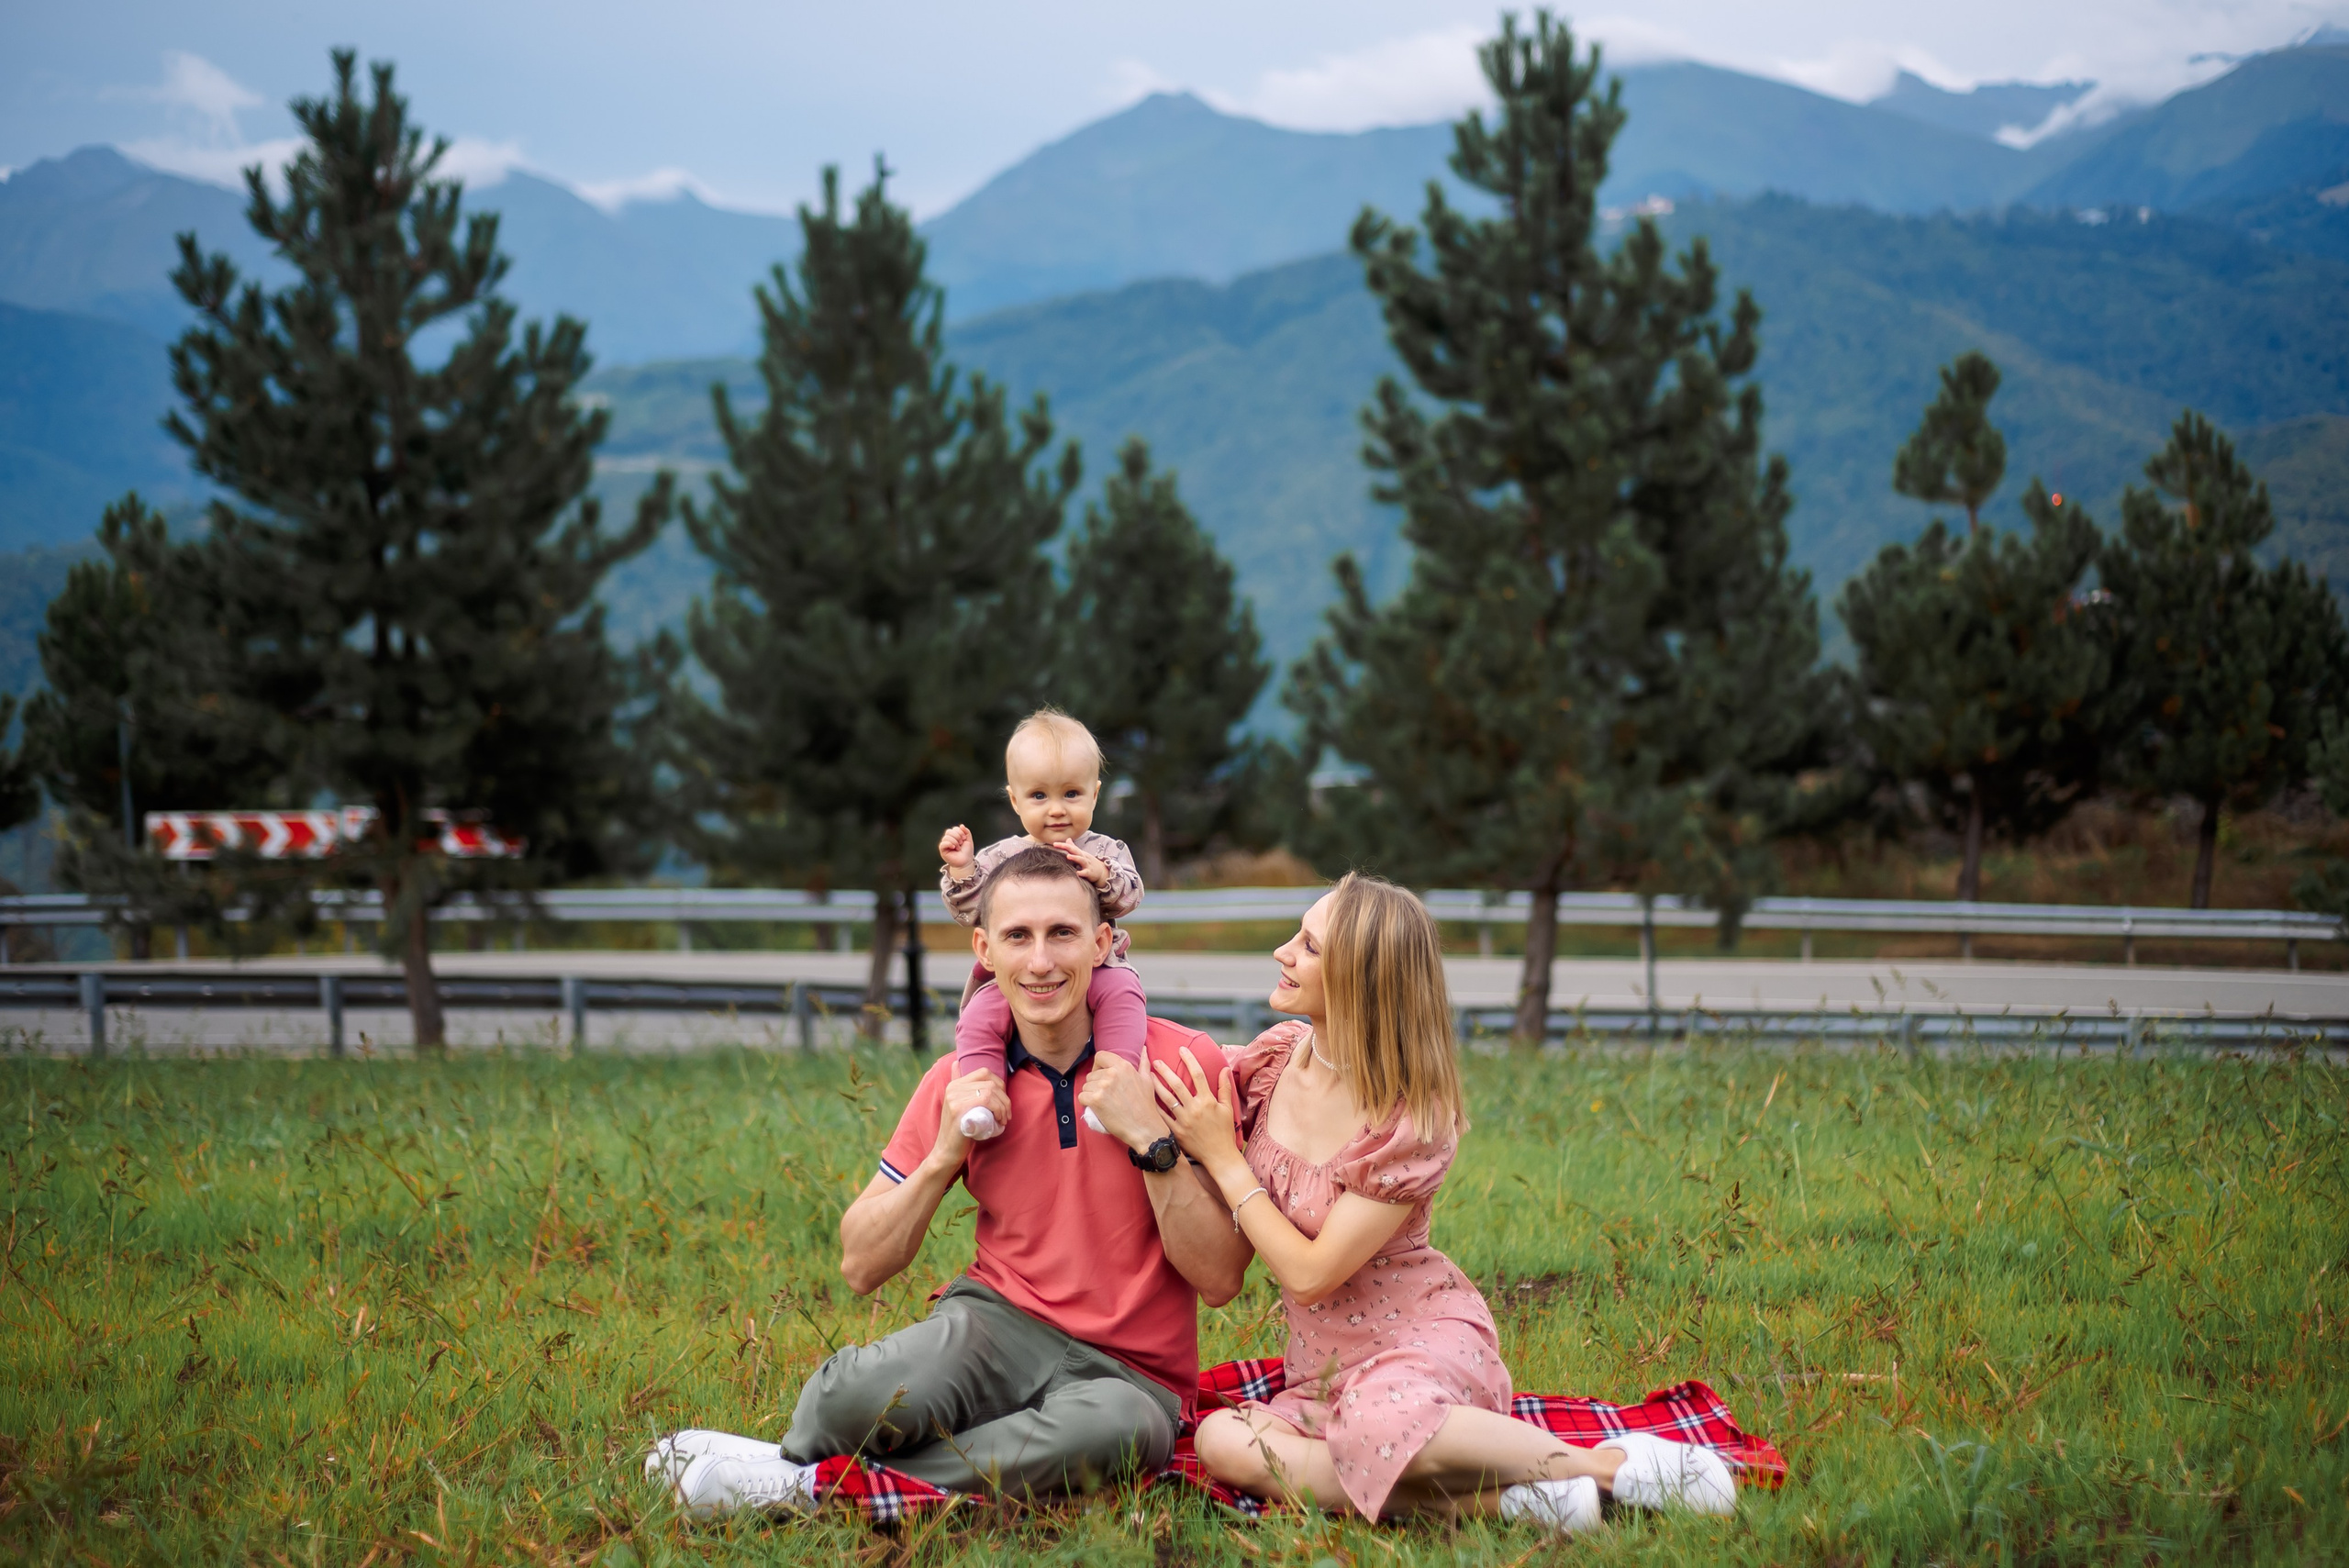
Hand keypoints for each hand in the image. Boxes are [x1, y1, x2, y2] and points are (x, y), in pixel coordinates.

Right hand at [930, 1069, 1008, 1168]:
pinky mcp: (958, 1109)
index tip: (1003, 1102)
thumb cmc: (959, 1130)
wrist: (947, 1151)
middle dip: (1004, 1098)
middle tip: (1006, 1115)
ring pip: (990, 1091)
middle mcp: (953, 1088)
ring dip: (1003, 1106)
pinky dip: (998, 1110)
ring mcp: (954, 1097)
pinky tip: (999, 1121)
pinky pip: (987, 1100)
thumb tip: (956, 1063)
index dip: (999, 1084)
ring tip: (1003, 1120)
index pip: (984, 1072)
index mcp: (954, 1084)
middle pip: (990, 1082)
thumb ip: (957, 1084)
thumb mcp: (958, 1103)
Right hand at [939, 824, 976, 874]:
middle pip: (949, 831)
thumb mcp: (968, 840)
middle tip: (961, 843)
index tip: (964, 839)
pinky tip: (953, 847)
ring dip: (954, 841)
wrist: (966, 862)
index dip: (960, 832)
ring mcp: (945, 845)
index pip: (954, 829)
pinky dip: (949, 844)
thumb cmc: (967, 852)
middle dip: (957, 836)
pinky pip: (942, 844)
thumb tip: (961, 825)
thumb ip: (966, 832)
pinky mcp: (942, 850)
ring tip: (958, 847)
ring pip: (946, 837)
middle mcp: (949, 839)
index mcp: (954, 836)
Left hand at [1054, 841, 1108, 885]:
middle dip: (1067, 847)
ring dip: (1075, 858)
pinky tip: (1077, 873)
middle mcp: (1084, 857)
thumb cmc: (1089, 862)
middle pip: (1076, 851)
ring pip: (1081, 860)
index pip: (1071, 847)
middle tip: (1059, 845)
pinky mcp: (1090, 872)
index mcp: (1080, 853)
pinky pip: (1086, 872)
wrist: (1102, 871)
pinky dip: (1082, 872)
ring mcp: (1087, 865)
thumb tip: (1068, 839)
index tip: (1054, 844)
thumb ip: (1074, 847)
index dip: (1063, 845)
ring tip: (1068, 856)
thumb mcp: (1081, 854)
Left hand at [1077, 1054, 1168, 1154]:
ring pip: (1085, 1086)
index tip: (1102, 1075)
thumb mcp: (1147, 1080)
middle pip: (1091, 1074)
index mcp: (1123, 1066)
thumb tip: (1143, 1049)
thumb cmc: (1146, 1105)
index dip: (1098, 1066)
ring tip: (1104, 1103)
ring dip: (1091, 1094)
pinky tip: (1097, 1108)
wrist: (1144, 1127)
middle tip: (1106, 1095)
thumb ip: (1143, 1063)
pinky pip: (1082, 1097)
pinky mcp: (1095, 1100)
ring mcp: (1103, 1087)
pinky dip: (1086, 1103)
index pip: (1100, 1056)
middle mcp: (1112, 1074)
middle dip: (1095, 1084)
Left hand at [1152, 1048, 1244, 1175]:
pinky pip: (1162, 1117)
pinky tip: (1147, 1099)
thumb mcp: (1227, 1108)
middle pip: (1177, 1085)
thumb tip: (1224, 1068)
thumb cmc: (1224, 1132)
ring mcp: (1184, 1121)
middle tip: (1156, 1061)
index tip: (1181, 1049)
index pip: (1198, 1074)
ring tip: (1148, 1076)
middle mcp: (1194, 1108)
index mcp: (1207, 1100)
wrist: (1219, 1156)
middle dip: (1165, 1071)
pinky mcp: (1176, 1132)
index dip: (1189, 1060)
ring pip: (1167, 1099)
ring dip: (1157, 1086)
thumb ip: (1225, 1087)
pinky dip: (1155, 1108)